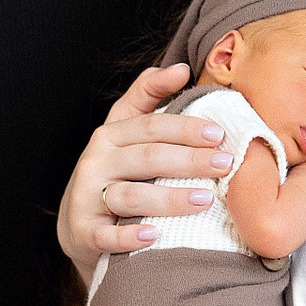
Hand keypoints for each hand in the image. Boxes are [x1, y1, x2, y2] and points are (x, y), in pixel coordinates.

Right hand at [57, 63, 233, 284]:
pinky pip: (107, 236)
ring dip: (170, 198)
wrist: (80, 225)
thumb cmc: (115, 171)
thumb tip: (180, 68)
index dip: (185, 128)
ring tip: (205, 200)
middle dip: (189, 160)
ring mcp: (88, 198)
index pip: (151, 126)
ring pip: (131, 196)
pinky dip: (129, 237)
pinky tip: (155, 235)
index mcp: (110, 135)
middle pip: (147, 158)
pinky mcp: (85, 233)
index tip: (220, 133)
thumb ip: (148, 95)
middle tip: (225, 164)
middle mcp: (96, 163)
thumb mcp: (125, 130)